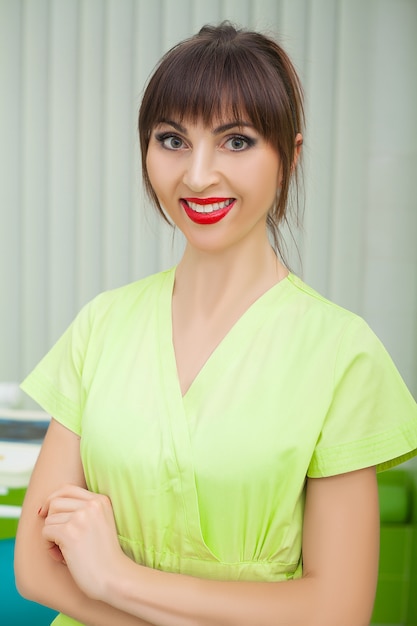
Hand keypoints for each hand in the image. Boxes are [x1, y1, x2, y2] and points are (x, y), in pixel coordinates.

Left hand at [39, 484, 127, 599]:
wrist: (114, 576)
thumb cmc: (104, 556)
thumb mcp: (99, 523)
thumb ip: (82, 510)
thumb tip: (45, 506)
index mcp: (101, 500)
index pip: (67, 489)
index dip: (52, 500)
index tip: (45, 513)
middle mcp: (92, 504)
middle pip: (55, 502)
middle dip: (51, 520)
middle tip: (58, 539)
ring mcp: (81, 517)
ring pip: (49, 518)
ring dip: (51, 536)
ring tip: (64, 551)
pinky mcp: (70, 532)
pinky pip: (46, 532)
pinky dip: (49, 546)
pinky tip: (62, 556)